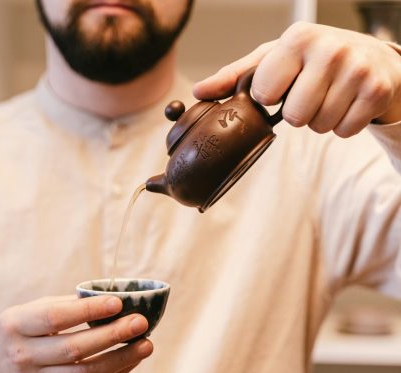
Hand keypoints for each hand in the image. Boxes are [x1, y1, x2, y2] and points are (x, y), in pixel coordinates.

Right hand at [0, 295, 152, 372]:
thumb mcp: (25, 314)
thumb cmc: (15, 333)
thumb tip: (111, 300)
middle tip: (141, 322)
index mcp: (15, 326)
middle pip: (73, 348)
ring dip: (120, 359)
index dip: (88, 310)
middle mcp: (22, 356)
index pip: (54, 317)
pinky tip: (131, 360)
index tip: (118, 302)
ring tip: (146, 345)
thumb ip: (63, 307)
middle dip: (111, 335)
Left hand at [193, 22, 400, 136]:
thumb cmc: (311, 60)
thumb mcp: (273, 60)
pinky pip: (345, 131)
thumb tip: (197, 93)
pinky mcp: (377, 91)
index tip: (281, 87)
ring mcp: (357, 69)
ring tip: (328, 96)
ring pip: (320, 126)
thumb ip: (235, 77)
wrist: (372, 58)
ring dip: (320, 120)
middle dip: (298, 114)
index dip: (270, 99)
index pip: (266, 93)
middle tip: (309, 94)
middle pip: (295, 117)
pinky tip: (346, 103)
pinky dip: (343, 125)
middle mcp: (330, 49)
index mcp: (298, 38)